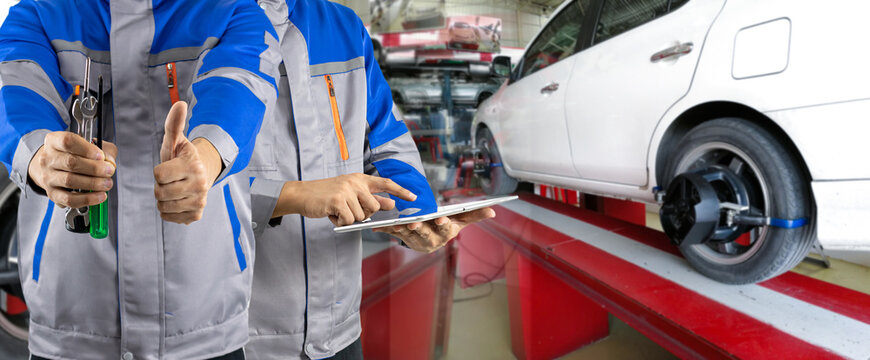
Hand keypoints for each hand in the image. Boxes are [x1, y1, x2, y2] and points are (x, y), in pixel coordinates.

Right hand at [28, 131, 116, 207]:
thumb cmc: (74, 154)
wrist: (53, 167)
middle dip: (95, 168)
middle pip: (70, 162)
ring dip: (93, 183)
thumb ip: (104, 149)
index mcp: (54, 141)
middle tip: (109, 171)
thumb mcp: (90, 145)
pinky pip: (69, 199)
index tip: (101, 155)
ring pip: (70, 181)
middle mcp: (48, 159)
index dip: (87, 149)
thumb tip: (110, 162)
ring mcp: (48, 177)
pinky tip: (100, 196)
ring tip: (107, 183)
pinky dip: (87, 199)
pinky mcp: (52, 194)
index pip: (67, 141)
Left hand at [154, 101, 222, 223]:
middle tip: (170, 180)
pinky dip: (168, 211)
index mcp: (193, 166)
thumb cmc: (182, 157)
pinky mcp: (196, 215)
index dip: (158, 171)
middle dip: (160, 186)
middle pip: (160, 193)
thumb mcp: (175, 141)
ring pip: (163, 207)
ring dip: (162, 199)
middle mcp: (200, 185)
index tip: (168, 167)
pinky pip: (169, 217)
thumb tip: (179, 103)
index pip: (159, 175)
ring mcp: (199, 201)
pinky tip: (176, 200)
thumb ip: (173, 124)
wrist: (202, 174)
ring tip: (173, 189)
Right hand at [274, 173, 417, 225]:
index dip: (400, 190)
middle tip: (349, 211)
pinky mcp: (338, 200)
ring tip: (337, 211)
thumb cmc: (326, 196)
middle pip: (375, 206)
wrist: (301, 194)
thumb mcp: (349, 193)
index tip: (413, 197)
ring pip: (362, 215)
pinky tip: (332, 215)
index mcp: (359, 178)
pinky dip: (341, 222)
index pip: (385, 183)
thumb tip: (391, 204)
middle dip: (364, 214)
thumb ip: (369, 198)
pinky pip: (349, 220)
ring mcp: (346, 190)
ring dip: (350, 219)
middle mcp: (355, 182)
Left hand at [373, 207, 495, 252]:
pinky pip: (394, 234)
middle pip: (425, 234)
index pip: (445, 229)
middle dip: (420, 229)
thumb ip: (475, 215)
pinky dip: (387, 230)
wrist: (429, 241)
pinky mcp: (403, 238)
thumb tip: (494, 211)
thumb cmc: (446, 227)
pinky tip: (380, 226)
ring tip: (398, 224)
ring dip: (402, 230)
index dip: (442, 225)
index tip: (440, 220)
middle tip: (414, 224)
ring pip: (408, 236)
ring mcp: (416, 240)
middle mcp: (431, 239)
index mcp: (445, 233)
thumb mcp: (460, 221)